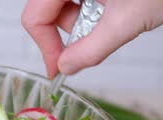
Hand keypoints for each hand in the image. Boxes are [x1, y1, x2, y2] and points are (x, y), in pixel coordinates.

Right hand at [22, 0, 162, 77]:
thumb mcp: (127, 22)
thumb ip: (92, 49)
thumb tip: (66, 66)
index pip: (35, 17)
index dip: (46, 47)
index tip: (60, 69)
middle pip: (47, 11)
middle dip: (71, 31)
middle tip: (100, 36)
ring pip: (63, 5)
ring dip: (85, 20)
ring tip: (117, 16)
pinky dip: (93, 10)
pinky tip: (116, 8)